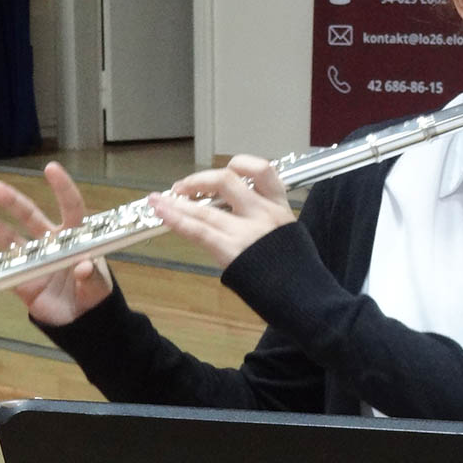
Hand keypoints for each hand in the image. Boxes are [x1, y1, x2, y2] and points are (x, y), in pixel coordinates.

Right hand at [0, 162, 113, 325]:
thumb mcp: (98, 290)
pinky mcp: (22, 282)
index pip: (71, 208)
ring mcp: (35, 262)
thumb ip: (92, 279)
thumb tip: (84, 266)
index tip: (50, 168)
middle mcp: (52, 245)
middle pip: (31, 218)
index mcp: (76, 239)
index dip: (62, 188)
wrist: (82, 325)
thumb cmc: (96, 299)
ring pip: (13, 241)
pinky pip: (2, 271)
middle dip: (14, 202)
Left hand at [147, 155, 294, 268]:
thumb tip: (241, 216)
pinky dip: (177, 220)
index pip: (262, 169)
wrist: (305, 297)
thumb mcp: (289, 235)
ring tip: (157, 200)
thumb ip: (268, 222)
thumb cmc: (296, 271)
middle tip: (182, 188)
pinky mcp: (231, 250)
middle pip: (226, 180)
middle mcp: (263, 212)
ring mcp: (247, 231)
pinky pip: (199, 231)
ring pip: (205, 207)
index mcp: (280, 206)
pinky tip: (163, 214)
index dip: (239, 164)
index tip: (226, 170)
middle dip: (199, 180)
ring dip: (176, 202)